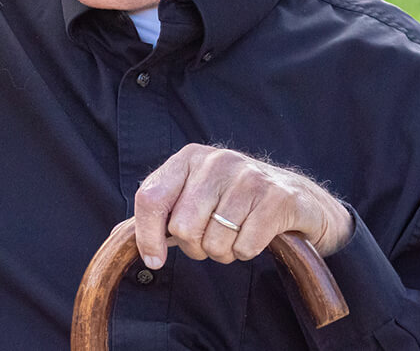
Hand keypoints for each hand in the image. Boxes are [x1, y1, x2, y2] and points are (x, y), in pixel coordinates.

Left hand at [133, 144, 352, 269]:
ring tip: (237, 235)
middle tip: (213, 239)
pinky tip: (257, 236)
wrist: (300, 200)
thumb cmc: (236, 202)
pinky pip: (245, 247)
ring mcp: (249, 177)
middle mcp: (217, 161)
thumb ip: (160, 213)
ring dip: (224, 252)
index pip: (150, 198)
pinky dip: (247, 252)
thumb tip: (119, 237)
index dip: (147, 235)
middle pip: (183, 227)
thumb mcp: (195, 195)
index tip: (155, 261)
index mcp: (188, 158)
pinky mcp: (277, 198)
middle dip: (196, 246)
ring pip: (214, 241)